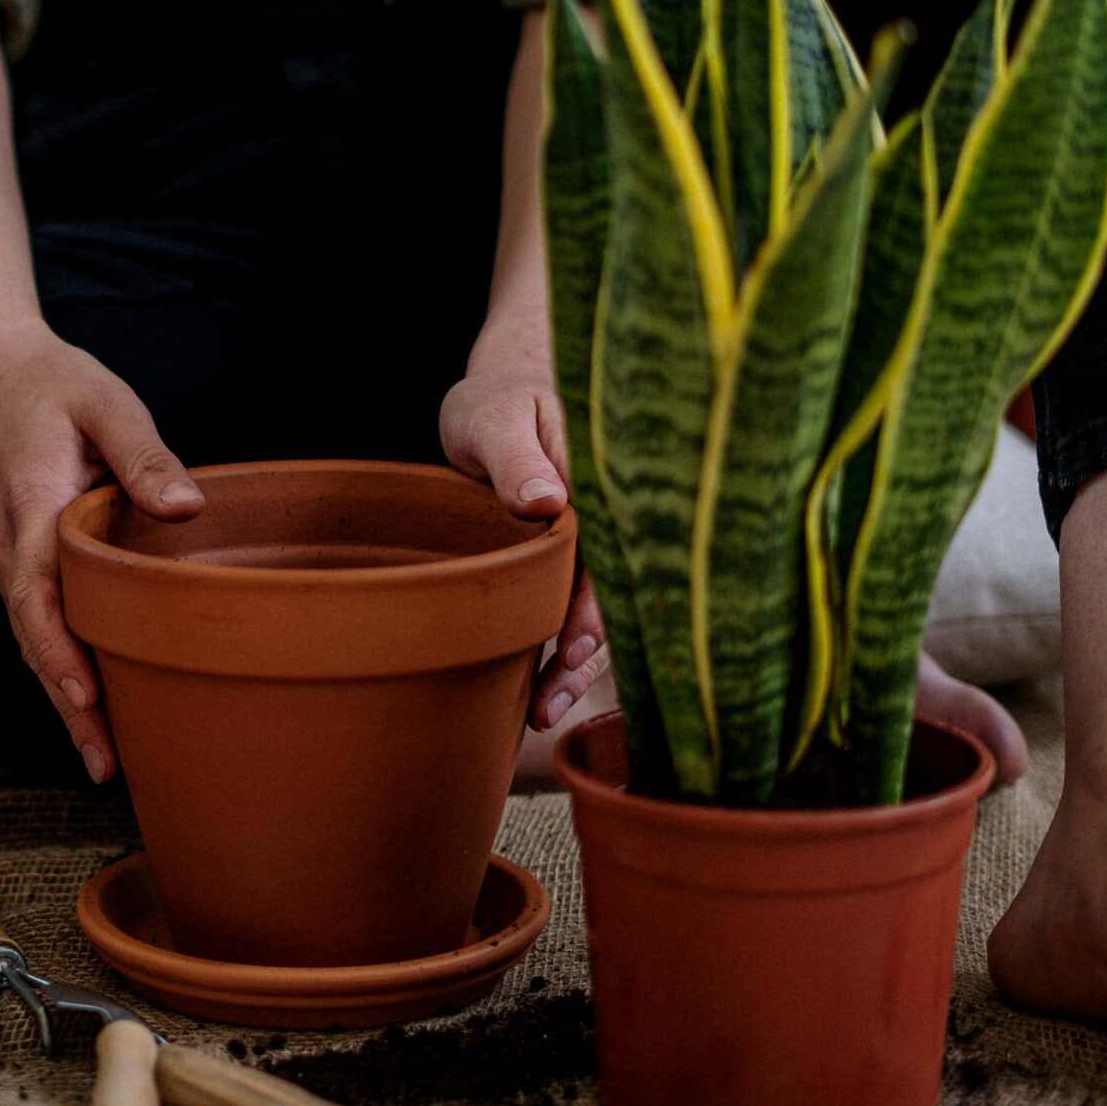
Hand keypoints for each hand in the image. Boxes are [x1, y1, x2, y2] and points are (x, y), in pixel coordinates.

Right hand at [0, 320, 203, 781]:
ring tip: (102, 755)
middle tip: (107, 766)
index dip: (60, 657)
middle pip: (31, 641)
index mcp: (27, 510)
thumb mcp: (106, 402)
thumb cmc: (51, 382)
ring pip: (29, 638)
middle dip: (65, 707)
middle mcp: (3, 545)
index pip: (37, 600)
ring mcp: (1, 555)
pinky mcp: (10, 556)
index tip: (87, 703)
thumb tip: (186, 508)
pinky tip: (85, 697)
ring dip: (60, 695)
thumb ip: (144, 455)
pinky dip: (54, 662)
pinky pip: (31, 620)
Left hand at [439, 343, 609, 729]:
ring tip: (542, 712)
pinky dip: (562, 647)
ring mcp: (593, 545)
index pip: (611, 557)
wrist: (500, 393)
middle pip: (611, 597)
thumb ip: (516, 456)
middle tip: (549, 701)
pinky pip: (575, 607)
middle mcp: (608, 522)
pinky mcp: (571, 562)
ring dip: (575, 663)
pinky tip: (541, 690)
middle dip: (586, 653)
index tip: (573, 649)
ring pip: (596, 612)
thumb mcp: (495, 417)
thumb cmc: (498, 400)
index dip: (596, 609)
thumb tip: (548, 499)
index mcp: (601, 486)